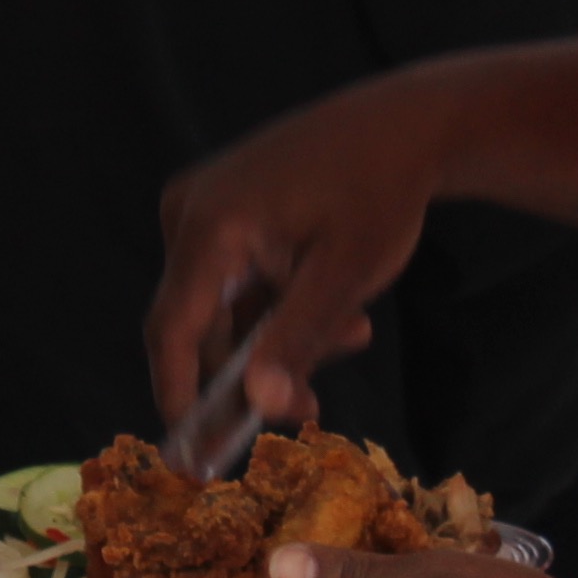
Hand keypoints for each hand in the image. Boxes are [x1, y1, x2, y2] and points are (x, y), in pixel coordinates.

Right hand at [147, 70, 466, 438]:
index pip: (170, 328)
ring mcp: (204, 208)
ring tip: (351, 333)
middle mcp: (190, 213)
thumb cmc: (379, 192)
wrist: (406, 122)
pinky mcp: (224, 209)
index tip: (194, 456)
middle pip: (200, 325)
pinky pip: (237, 281)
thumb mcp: (343, 278)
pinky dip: (279, 307)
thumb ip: (295, 343)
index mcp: (209, 225)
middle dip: (255, 369)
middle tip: (313, 407)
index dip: (178, 396)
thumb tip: (259, 408)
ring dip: (279, 337)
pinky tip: (336, 307)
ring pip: (225, 309)